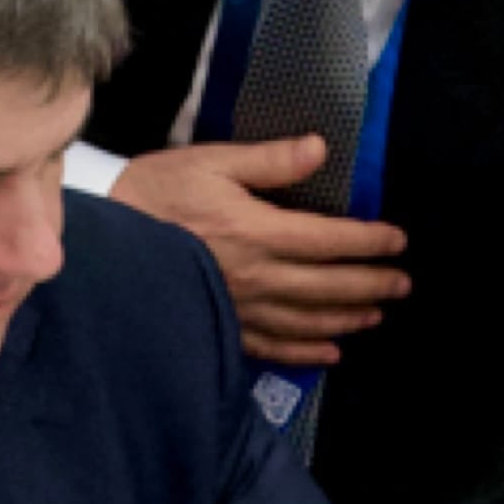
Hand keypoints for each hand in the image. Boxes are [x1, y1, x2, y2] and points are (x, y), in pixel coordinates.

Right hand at [106, 137, 410, 368]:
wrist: (101, 247)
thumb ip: (268, 161)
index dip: (369, 241)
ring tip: (375, 313)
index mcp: (259, 231)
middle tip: (402, 283)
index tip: (397, 241)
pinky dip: (304, 353)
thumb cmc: (153, 196)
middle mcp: (257, 277)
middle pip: (328, 285)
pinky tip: (329, 352)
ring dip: (347, 317)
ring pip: (307, 320)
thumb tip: (320, 150)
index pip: (331, 240)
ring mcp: (239, 309)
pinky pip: (272, 347)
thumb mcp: (209, 163)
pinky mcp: (220, 328)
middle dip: (370, 283)